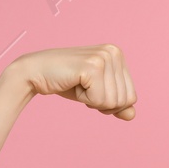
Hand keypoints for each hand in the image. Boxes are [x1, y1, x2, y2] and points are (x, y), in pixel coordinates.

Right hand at [10, 44, 137, 119]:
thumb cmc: (67, 83)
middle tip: (83, 86)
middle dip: (102, 102)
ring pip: (113, 102)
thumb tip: (132, 115)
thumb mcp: (97, 95)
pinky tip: (74, 83)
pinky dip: (85, 99)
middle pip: (125, 100)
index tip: (91, 88)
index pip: (131, 96)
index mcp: (118, 54)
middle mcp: (114, 52)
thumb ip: (116, 105)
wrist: (35, 73)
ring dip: (92, 100)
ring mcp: (104, 57)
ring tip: (78, 84)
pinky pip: (100, 100)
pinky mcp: (93, 66)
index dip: (110, 102)